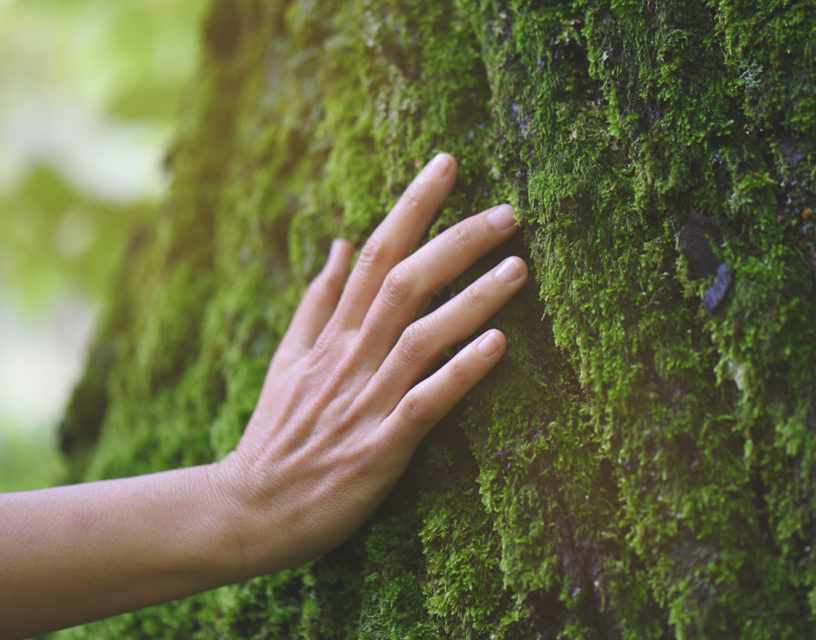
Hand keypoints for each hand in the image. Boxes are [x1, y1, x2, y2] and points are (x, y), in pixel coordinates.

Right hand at [212, 153, 526, 574]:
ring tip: (518, 267)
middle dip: (456, 241)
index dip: (413, 207)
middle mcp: (350, 357)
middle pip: (404, 283)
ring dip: (471, 300)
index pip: (375, 253)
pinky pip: (424, 403)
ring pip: (420, 337)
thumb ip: (317, 301)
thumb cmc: (277, 433)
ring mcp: (364, 402)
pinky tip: (498, 345)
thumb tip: (339, 244)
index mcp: (332, 334)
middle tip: (508, 212)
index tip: (448, 165)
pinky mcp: (379, 448)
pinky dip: (459, 373)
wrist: (250, 509)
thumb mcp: (288, 358)